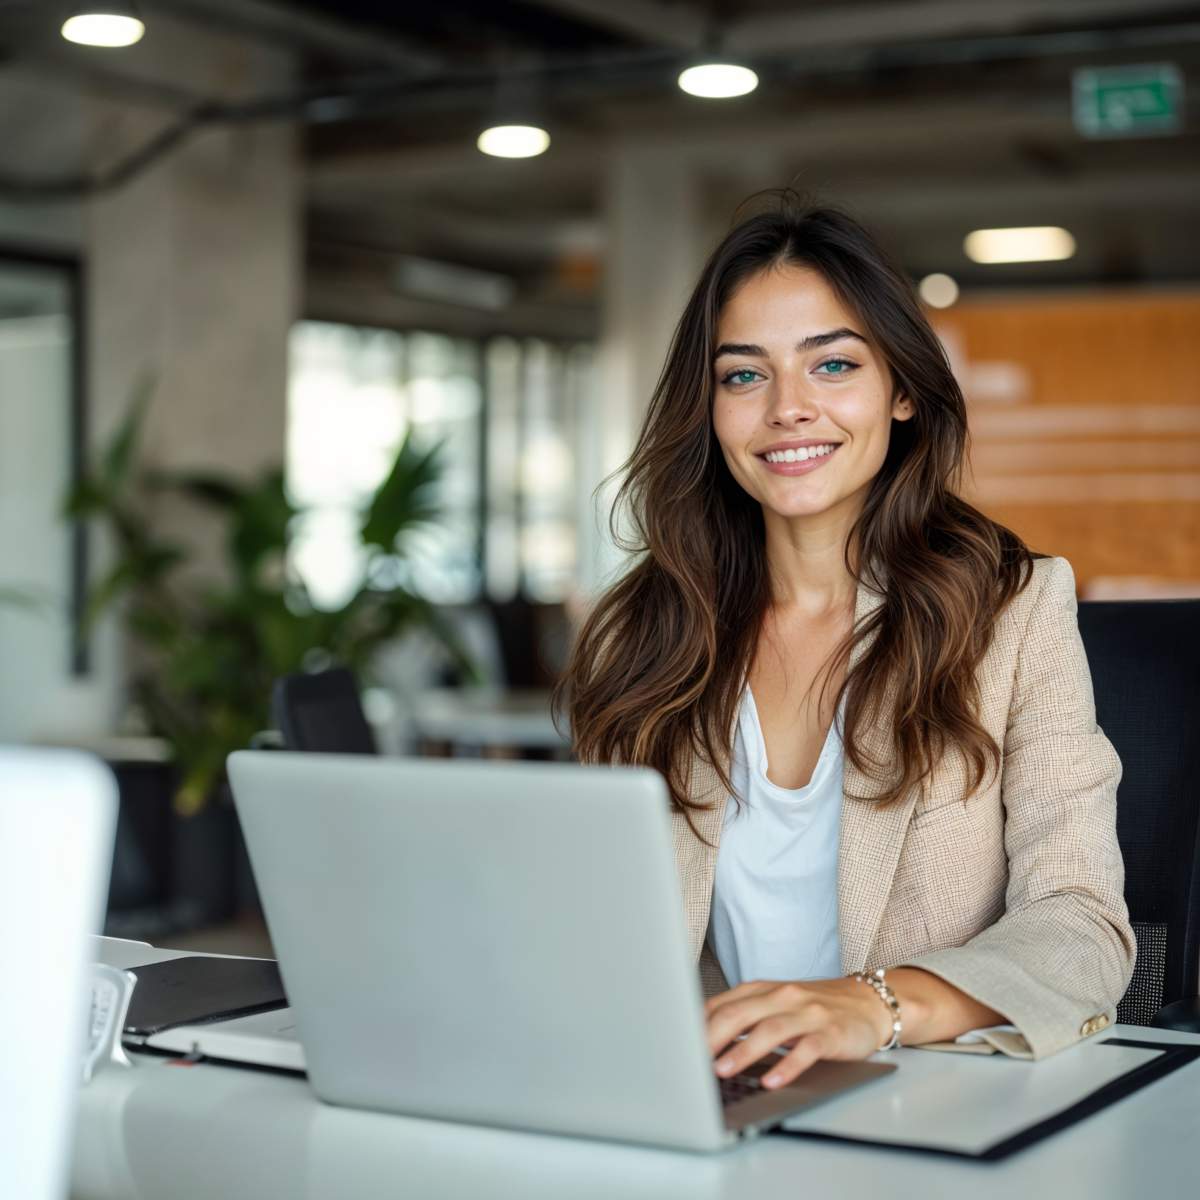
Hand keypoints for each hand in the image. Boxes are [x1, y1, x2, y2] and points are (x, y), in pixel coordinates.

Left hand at [704, 968, 1002, 1087]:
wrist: (868, 1002)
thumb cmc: (813, 1008)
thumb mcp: (775, 1005)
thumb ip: (742, 1016)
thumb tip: (697, 1037)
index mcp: (762, 990)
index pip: (722, 1004)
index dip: (697, 1025)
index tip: (675, 1045)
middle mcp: (782, 996)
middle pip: (740, 1012)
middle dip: (711, 1035)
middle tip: (690, 1059)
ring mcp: (807, 1014)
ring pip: (770, 1029)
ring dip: (743, 1051)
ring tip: (721, 1070)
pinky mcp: (831, 1033)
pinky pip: (807, 1049)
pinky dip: (788, 1065)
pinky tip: (773, 1080)